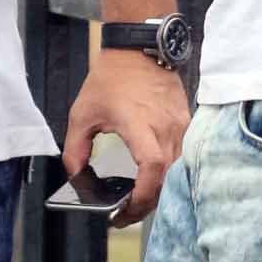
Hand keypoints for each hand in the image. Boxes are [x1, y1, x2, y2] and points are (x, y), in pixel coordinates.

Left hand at [63, 49, 190, 223]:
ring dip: (161, 190)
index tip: (125, 209)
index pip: (152, 168)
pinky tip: (154, 180)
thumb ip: (75, 149)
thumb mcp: (82, 114)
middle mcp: (166, 127)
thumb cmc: (113, 76)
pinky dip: (170, 173)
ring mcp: (180, 124)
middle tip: (126, 214)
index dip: (142, 195)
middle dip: (148, 203)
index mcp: (140, 124)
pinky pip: (183, 156)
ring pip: (179, 171)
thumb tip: (75, 175)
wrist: (139, 46)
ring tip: (138, 201)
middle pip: (168, 179)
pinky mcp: (186, 122)